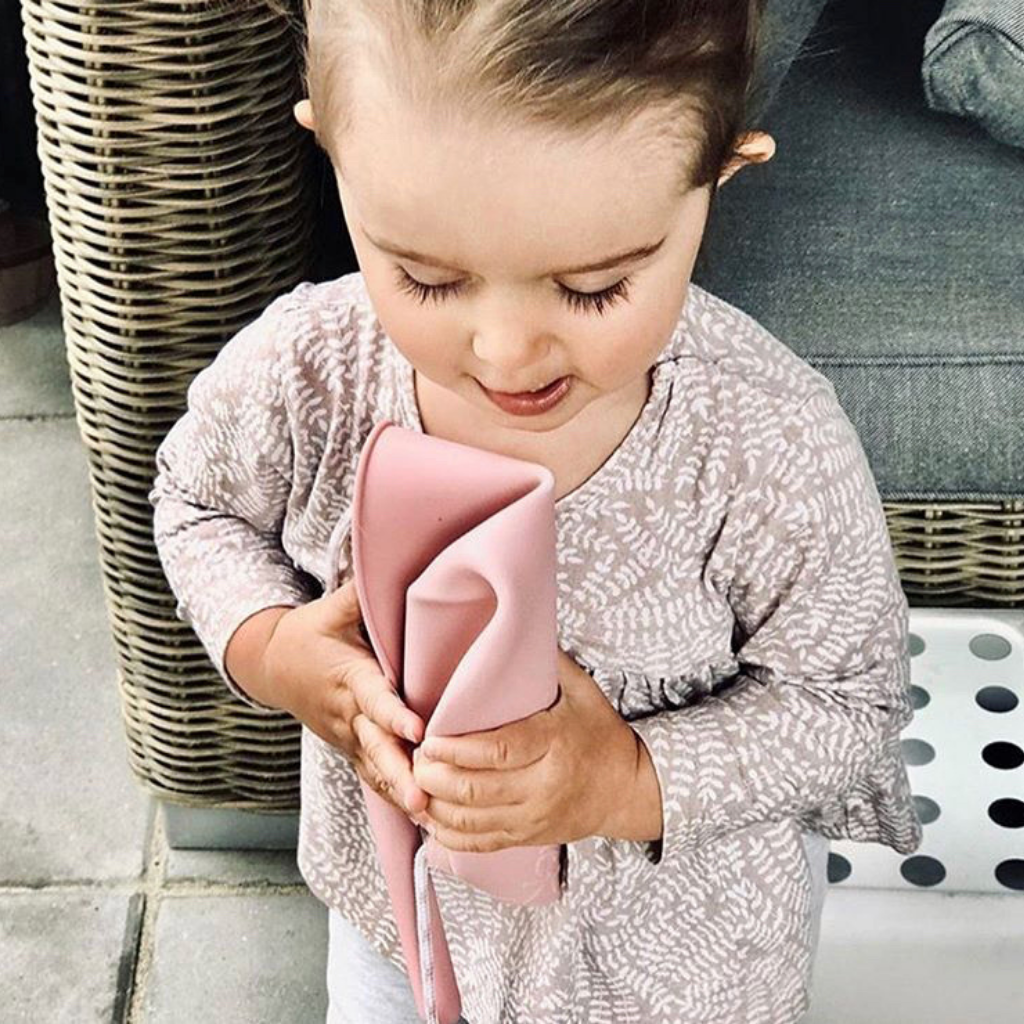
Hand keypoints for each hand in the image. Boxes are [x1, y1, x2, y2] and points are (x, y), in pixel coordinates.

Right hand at [259, 576, 431, 822]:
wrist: (274, 665)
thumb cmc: (311, 633)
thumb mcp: (330, 610)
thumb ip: (361, 595)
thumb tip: (391, 564)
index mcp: (348, 676)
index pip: (374, 698)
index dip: (394, 714)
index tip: (417, 729)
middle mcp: (348, 713)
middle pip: (376, 748)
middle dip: (399, 773)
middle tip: (423, 797)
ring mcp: (348, 736)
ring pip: (375, 769)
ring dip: (399, 793)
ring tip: (429, 816)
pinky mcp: (351, 748)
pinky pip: (373, 775)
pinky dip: (393, 796)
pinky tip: (422, 818)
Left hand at [410, 647, 639, 852]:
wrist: (627, 788)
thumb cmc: (599, 733)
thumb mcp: (581, 690)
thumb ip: (545, 661)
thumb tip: (513, 621)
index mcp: (554, 744)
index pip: (499, 751)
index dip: (458, 749)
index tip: (430, 738)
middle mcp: (543, 786)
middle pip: (476, 790)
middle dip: (435, 777)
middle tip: (413, 758)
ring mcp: (534, 817)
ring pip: (472, 821)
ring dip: (434, 805)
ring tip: (414, 782)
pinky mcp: (527, 838)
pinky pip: (480, 844)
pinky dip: (448, 835)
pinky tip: (429, 817)